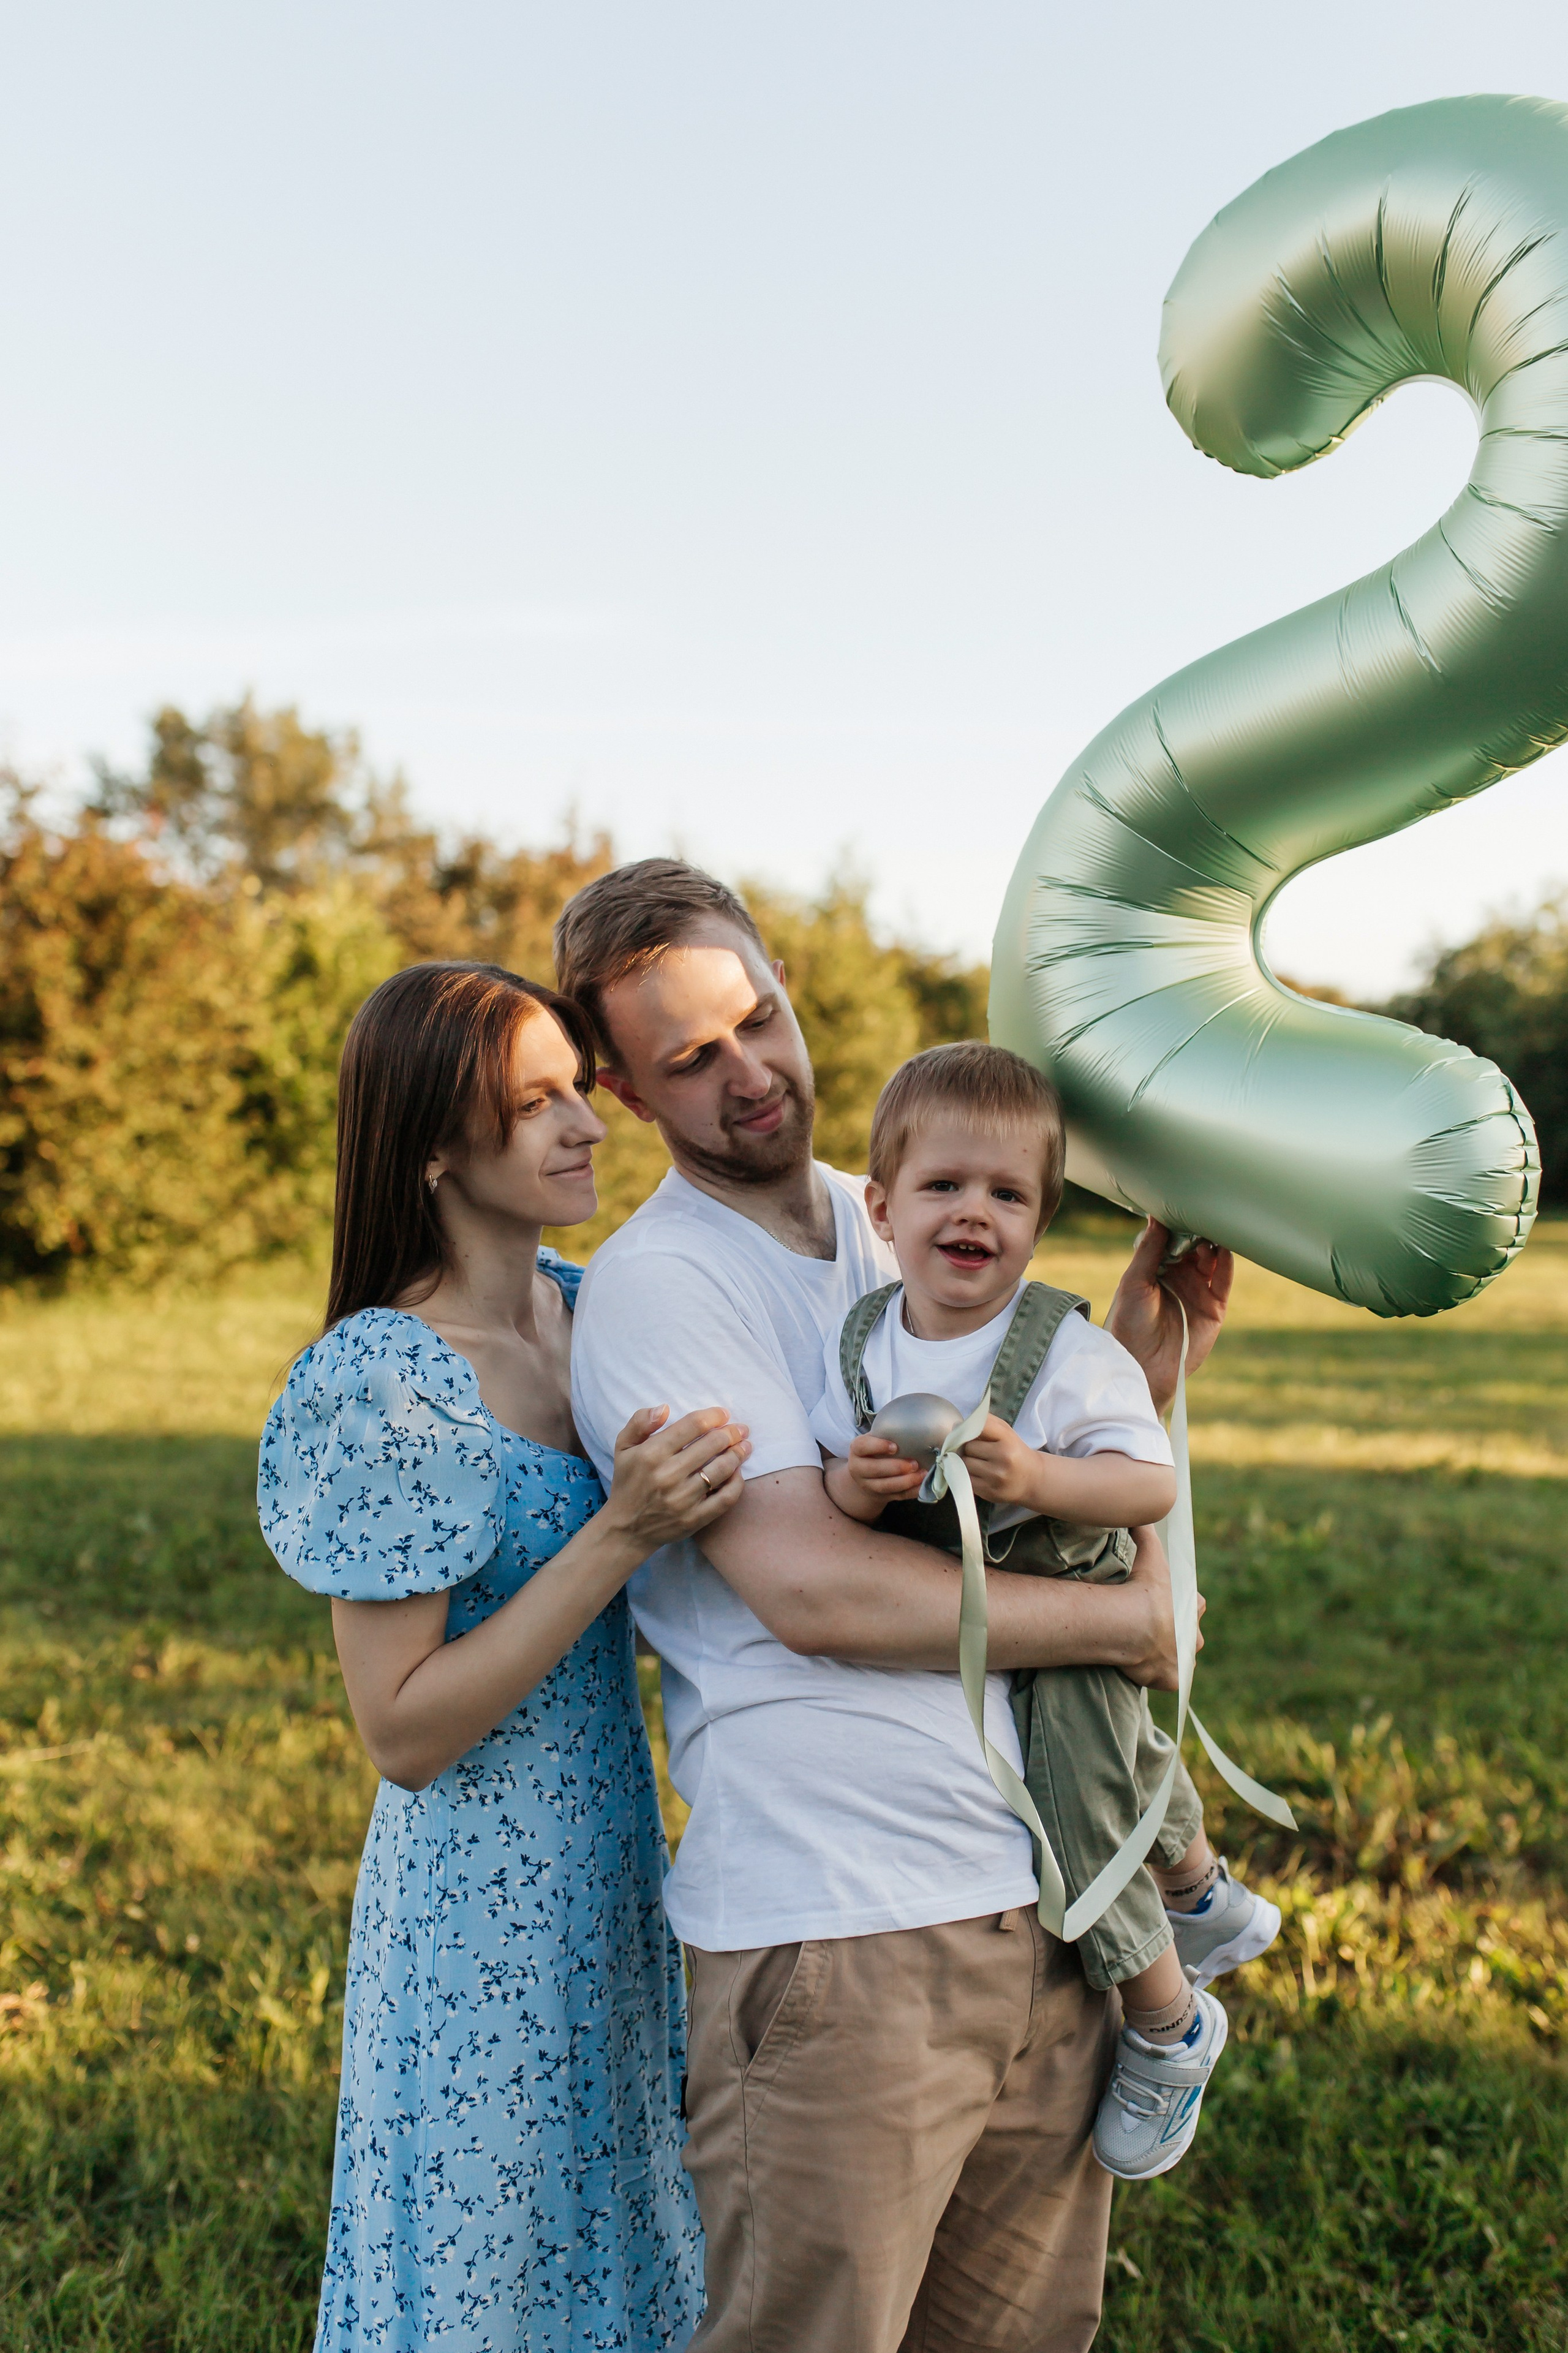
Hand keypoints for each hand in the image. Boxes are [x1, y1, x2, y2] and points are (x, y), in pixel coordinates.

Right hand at [602, 1406, 750, 1549]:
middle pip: (712, 1444)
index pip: (692, 1425)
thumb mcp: (623, 1447)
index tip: (723, 1414)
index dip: (713, 1416)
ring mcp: (682, 1499)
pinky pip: (725, 1499)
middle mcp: (668, 1475)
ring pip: (722, 1469)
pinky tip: (737, 1473)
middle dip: (732, 1432)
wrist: (625, 1529)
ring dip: (738, 1454)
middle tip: (740, 1429)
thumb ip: (639, 1422)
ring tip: (745, 1446)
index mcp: (651, 1453)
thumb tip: (665, 1408)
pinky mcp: (694, 1519)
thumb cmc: (627, 1482)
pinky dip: (737, 1483)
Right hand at [845, 1432, 923, 1501]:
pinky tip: (922, 1484)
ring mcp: (868, 1485)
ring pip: (885, 1486)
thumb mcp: (875, 1439)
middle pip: (874, 1469)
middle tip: (914, 1464)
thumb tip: (914, 1429)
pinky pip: (897, 1496)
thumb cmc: (875, 1451)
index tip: (895, 1447)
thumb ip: (887, 1435)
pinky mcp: (880, 1496)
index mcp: (857, 1450)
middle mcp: (858, 1469)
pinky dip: (911, 1491)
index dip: (878, 1446)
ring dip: (905, 1481)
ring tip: (921, 1474)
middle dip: (895, 1468)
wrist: (865, 1475)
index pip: (862, 1447)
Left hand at [958, 1415, 1042, 1508]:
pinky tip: (979, 1473)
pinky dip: (968, 1475)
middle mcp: (1003, 1458)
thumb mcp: (1006, 1432)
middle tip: (975, 1450)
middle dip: (968, 1447)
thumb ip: (986, 1422)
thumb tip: (958, 1425)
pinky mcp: (989, 1492)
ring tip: (977, 1462)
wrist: (1032, 1479)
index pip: (978, 1427)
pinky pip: (966, 1479)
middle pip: (968, 1447)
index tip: (964, 1431)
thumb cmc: (1014, 1451)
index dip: (968, 1428)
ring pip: (965, 1464)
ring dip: (966, 1462)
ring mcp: (996, 1477)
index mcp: (1008, 1440)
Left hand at [1104, 1219, 1233, 1416]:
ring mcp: (1198, 1291)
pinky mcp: (1214, 1307)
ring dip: (1214, 1240)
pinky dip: (1228, 1262)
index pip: (1171, 1239)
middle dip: (1199, 1227)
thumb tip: (1155, 1215)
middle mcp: (1179, 1277)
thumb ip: (1148, 1250)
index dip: (1176, 1222)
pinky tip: (1226, 1245)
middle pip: (1195, 1245)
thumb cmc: (1130, 1324)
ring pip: (1213, 1258)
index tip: (1181, 1201)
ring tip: (1216, 1221)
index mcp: (1156, 1270)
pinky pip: (1224, 1279)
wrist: (1142, 1365)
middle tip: (1202, 1207)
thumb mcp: (1134, 1282)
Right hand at [1116, 1524, 1204, 1689]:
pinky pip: (1170, 1680)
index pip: (1195, 1603)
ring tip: (1146, 1650)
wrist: (1134, 1625)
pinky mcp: (1173, 1679)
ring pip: (1182, 1658)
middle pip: (1191, 1634)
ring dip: (1169, 1655)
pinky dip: (1160, 1676)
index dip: (1182, 1602)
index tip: (1164, 1601)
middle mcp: (1195, 1635)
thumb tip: (1141, 1508)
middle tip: (1154, 1627)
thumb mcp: (1149, 1553)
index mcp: (1194, 1606)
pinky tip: (1144, 1670)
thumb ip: (1145, 1531)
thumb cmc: (1145, 1589)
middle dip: (1177, 1631)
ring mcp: (1185, 1659)